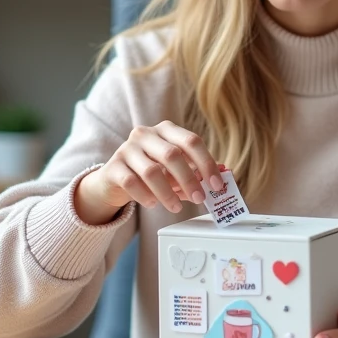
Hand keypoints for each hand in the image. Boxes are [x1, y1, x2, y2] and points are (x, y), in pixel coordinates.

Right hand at [74, 120, 223, 225]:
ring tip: (176, 207)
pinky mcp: (113, 167)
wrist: (115, 180)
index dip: (206, 163)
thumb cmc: (152, 173)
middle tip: (200, 198)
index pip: (191, 141)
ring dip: (168, 193)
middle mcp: (146, 134)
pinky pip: (131, 183)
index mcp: (166, 130)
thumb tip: (224, 173)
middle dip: (189, 180)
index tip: (216, 184)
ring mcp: (127, 149)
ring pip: (151, 171)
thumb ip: (197, 171)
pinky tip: (153, 204)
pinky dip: (146, 196)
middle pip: (172, 155)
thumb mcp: (176, 171)